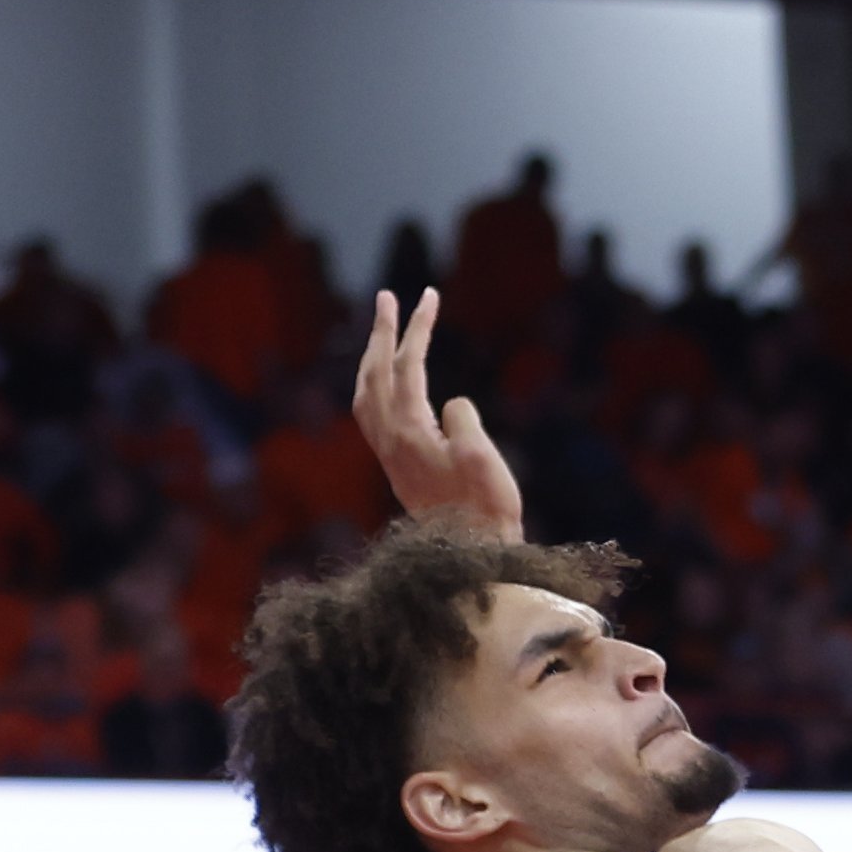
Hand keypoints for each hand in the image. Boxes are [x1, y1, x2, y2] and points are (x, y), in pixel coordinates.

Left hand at [355, 288, 523, 535]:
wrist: (471, 556)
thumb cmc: (486, 509)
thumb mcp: (482, 459)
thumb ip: (462, 421)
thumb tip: (449, 408)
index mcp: (409, 431)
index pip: (408, 366)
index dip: (417, 328)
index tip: (428, 295)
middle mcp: (389, 440)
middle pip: (375, 372)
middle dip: (382, 331)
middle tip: (388, 296)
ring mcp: (388, 454)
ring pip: (365, 392)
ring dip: (372, 357)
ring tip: (382, 331)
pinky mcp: (395, 466)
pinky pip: (370, 413)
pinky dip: (373, 385)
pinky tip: (384, 384)